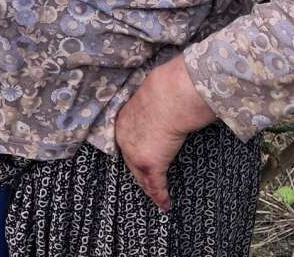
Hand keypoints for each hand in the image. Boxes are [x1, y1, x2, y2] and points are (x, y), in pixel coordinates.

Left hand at [114, 54, 216, 211]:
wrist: (170, 94)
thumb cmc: (167, 89)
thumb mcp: (153, 97)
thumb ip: (154, 104)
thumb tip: (166, 99)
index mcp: (123, 122)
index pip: (128, 144)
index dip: (134, 155)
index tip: (140, 162)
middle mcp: (124, 140)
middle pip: (131, 164)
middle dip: (140, 175)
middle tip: (149, 185)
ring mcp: (136, 154)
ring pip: (142, 177)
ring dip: (151, 189)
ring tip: (158, 198)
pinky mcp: (150, 165)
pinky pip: (155, 186)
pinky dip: (161, 196)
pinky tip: (165, 204)